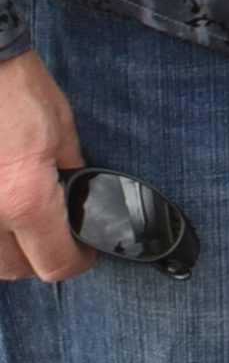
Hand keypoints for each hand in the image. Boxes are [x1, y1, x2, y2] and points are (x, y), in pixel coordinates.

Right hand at [0, 50, 92, 282]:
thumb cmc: (17, 91)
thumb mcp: (61, 130)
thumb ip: (70, 172)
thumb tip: (79, 198)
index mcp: (24, 199)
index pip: (55, 262)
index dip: (78, 261)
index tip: (87, 252)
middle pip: (17, 270)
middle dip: (42, 259)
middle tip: (59, 238)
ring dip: (9, 253)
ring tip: (27, 229)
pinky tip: (3, 217)